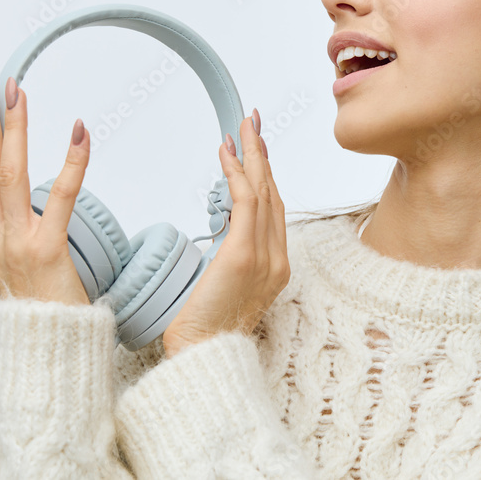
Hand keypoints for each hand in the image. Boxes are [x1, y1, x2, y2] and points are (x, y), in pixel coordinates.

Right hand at [0, 65, 90, 304]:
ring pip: (10, 172)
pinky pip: (62, 197)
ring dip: (13, 126)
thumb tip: (15, 202)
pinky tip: (78, 130)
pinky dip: (72, 160)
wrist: (49, 349)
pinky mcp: (48, 250)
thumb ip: (8, 231)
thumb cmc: (38, 308)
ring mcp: (16, 242)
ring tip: (16, 90)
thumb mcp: (11, 266)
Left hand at [161, 111, 287, 357]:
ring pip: (263, 191)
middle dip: (263, 154)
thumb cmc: (205, 331)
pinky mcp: (243, 255)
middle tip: (252, 122)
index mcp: (275, 266)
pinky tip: (226, 154)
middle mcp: (278, 258)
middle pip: (274, 193)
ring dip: (252, 154)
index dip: (266, 174)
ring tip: (241, 127)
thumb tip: (223, 236)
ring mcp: (266, 256)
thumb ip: (230, 259)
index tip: (256, 148)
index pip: (274, 209)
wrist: (203, 358)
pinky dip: (236, 173)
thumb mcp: (225, 289)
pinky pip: (245, 202)